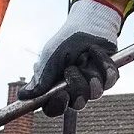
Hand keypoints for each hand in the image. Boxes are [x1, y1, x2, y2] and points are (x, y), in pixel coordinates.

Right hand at [23, 0, 122, 115]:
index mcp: (56, 88)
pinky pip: (110, 79)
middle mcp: (74, 90)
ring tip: (84, 57)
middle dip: (77, 86)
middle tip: (72, 69)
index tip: (61, 94)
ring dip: (89, 73)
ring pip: (95, 93)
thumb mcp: (50, 58)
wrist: (86, 24)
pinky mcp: (108, 77)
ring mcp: (92, 85)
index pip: (54, 108)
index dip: (58, 105)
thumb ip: (41, 78)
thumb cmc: (65, 42)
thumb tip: (23, 96)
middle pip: (78, 104)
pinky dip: (102, 62)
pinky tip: (95, 50)